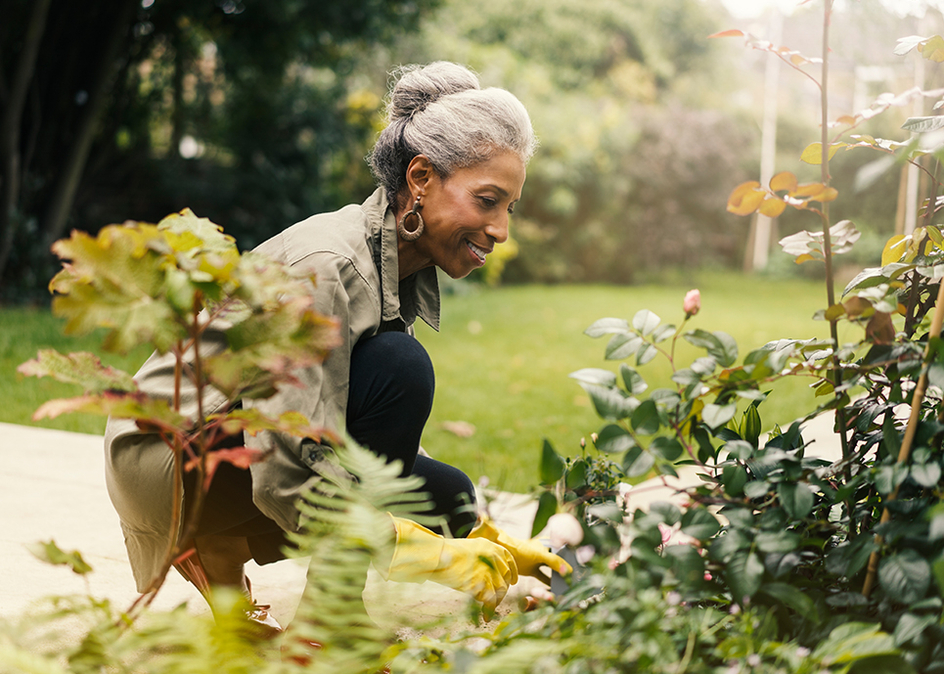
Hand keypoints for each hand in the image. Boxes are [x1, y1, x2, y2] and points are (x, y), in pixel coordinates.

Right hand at [380, 516, 517, 610]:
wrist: (437, 556)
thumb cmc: (447, 554)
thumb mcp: (469, 548)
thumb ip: (482, 558)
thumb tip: (487, 572)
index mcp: (491, 546)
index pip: (509, 561)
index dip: (512, 573)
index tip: (512, 582)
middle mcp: (493, 557)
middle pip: (505, 578)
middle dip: (502, 591)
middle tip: (495, 600)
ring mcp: (489, 569)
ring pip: (500, 590)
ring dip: (496, 601)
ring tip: (488, 609)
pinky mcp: (482, 583)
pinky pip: (491, 600)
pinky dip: (489, 610)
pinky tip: (485, 615)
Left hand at [469, 516, 572, 583]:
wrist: (504, 553)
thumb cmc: (523, 549)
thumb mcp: (541, 554)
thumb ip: (555, 562)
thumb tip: (569, 572)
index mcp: (551, 544)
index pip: (566, 552)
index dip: (574, 559)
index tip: (582, 568)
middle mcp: (547, 552)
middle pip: (560, 562)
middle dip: (567, 571)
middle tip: (576, 580)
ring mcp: (540, 561)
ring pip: (553, 571)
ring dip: (559, 578)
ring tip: (568, 586)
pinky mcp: (533, 570)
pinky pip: (544, 578)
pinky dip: (549, 583)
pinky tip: (555, 590)